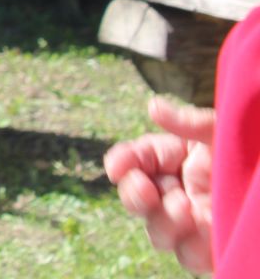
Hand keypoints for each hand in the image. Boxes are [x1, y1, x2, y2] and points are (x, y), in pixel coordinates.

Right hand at [104, 95, 214, 273]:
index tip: (118, 166)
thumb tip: (153, 108)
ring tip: (185, 210)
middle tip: (147, 191)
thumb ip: (192, 122)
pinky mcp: (216, 249)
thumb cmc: (256, 150)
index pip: (139, 159)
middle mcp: (182, 193)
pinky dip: (193, 246)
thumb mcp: (227, 132)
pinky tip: (204, 227)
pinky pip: (192, 256)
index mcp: (180, 160)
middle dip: (135, 195)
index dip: (123, 162)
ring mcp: (198, 224)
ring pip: (160, 234)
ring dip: (165, 223)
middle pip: (140, 201)